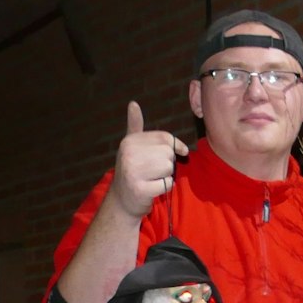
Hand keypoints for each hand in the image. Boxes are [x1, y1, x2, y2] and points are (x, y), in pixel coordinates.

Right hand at [111, 101, 188, 218]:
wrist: (122, 200)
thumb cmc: (133, 170)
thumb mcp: (132, 146)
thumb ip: (135, 126)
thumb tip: (133, 103)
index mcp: (130, 141)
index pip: (165, 138)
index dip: (176, 146)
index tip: (181, 152)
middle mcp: (128, 153)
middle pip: (168, 154)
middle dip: (166, 164)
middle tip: (153, 171)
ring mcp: (132, 171)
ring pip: (168, 168)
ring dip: (165, 176)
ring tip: (151, 178)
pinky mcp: (139, 189)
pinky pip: (167, 184)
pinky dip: (164, 188)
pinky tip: (152, 188)